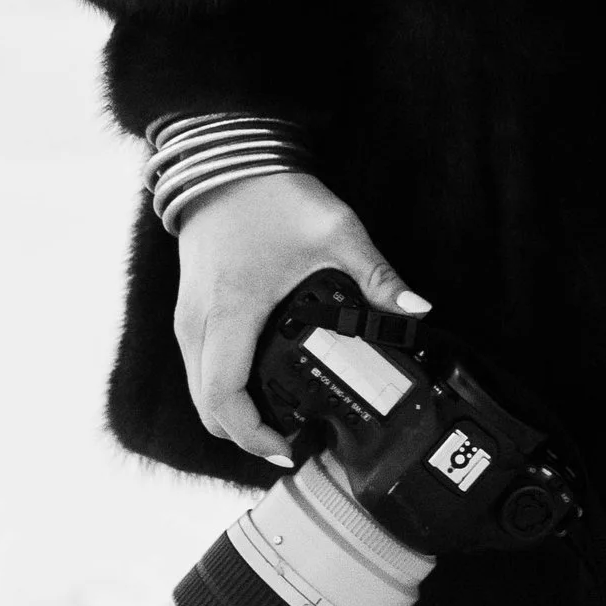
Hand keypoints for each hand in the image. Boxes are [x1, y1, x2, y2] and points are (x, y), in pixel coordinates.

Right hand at [172, 171, 430, 463]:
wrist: (225, 157)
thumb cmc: (272, 194)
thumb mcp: (335, 231)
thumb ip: (377, 274)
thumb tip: (418, 309)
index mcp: (231, 312)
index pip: (224, 400)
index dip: (253, 437)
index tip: (290, 448)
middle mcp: (199, 324)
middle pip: (207, 408)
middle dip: (247, 436)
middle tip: (294, 441)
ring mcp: (187, 317)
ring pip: (200, 389)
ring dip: (234, 414)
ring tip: (283, 418)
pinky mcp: (189, 309)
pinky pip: (200, 366)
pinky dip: (223, 388)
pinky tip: (262, 383)